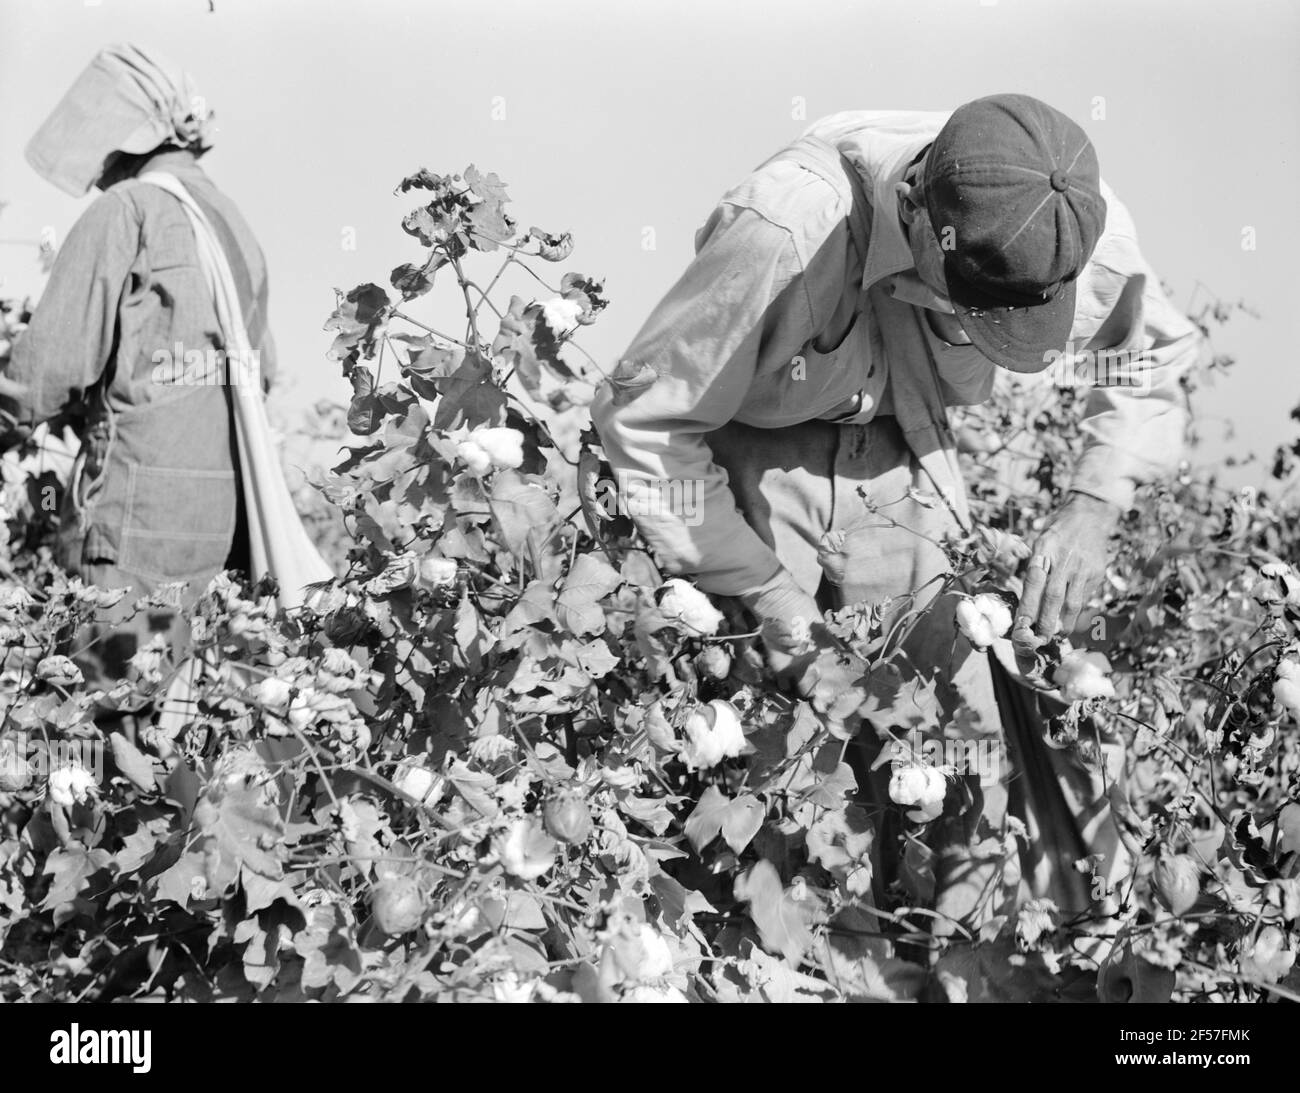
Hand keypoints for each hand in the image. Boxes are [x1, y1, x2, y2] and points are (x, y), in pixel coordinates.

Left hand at [1017, 491, 1120, 639]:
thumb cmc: (1058, 531)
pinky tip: (1068, 621)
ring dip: (1063, 623)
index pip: (1034, 582)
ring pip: (1073, 603)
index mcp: (1045, 549)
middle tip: (1038, 640)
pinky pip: (1085, 599)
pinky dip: (1075, 613)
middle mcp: (1065, 560)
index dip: (1028, 606)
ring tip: (1055, 636)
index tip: (1022, 625)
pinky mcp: (1098, 574)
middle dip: (1046, 622)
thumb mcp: (1040, 542)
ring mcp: (1084, 568)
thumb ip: (1034, 568)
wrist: (1091, 515)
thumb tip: (1025, 601)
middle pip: (1054, 597)